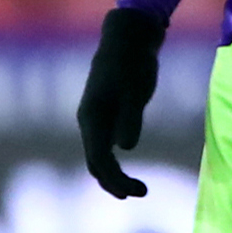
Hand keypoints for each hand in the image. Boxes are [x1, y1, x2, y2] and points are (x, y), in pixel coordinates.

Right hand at [77, 7, 166, 197]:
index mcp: (92, 118)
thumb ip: (129, 118)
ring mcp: (97, 119)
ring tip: (138, 190)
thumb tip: (125, 149)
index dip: (114, 179)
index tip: (134, 192)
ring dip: (114, 175)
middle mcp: (90, 122)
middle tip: (141, 193)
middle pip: (96, 162)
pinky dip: (115, 162)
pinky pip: (105, 146)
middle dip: (114, 182)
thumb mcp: (133, 90)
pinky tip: (127, 169)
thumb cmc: (132, 63)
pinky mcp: (108, 115)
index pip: (98, 159)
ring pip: (99, 156)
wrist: (129, 39)